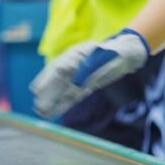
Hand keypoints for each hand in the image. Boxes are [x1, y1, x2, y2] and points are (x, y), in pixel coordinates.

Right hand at [31, 29, 149, 118]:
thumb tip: (74, 77)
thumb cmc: (117, 51)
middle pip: (57, 82)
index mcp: (75, 55)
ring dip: (52, 102)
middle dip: (47, 94)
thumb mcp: (105, 55)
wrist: (127, 52)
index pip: (57, 68)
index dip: (46, 79)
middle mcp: (74, 66)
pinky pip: (72, 96)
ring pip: (63, 91)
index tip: (37, 90)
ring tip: (41, 112)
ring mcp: (79, 76)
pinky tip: (54, 112)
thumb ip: (90, 65)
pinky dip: (63, 104)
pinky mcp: (86, 85)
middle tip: (36, 106)